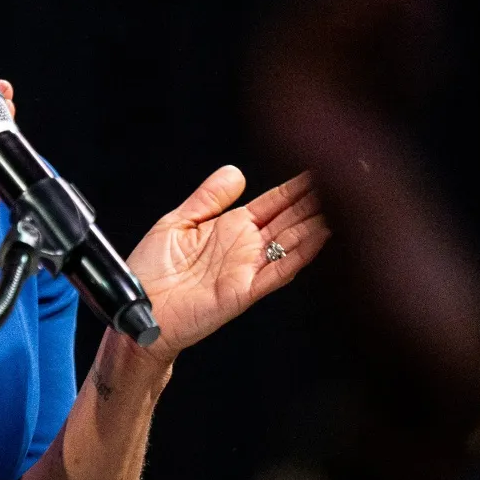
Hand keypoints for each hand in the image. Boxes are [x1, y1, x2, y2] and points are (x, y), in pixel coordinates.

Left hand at [126, 167, 327, 358]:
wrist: (135, 310)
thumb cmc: (149, 272)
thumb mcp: (177, 223)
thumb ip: (208, 199)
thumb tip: (236, 172)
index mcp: (230, 228)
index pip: (273, 203)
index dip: (296, 187)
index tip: (319, 169)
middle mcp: (244, 248)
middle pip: (289, 220)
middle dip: (315, 202)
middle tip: (343, 180)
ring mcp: (247, 270)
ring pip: (291, 243)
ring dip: (316, 225)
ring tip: (342, 204)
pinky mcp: (243, 292)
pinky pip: (278, 272)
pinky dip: (301, 255)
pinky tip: (321, 237)